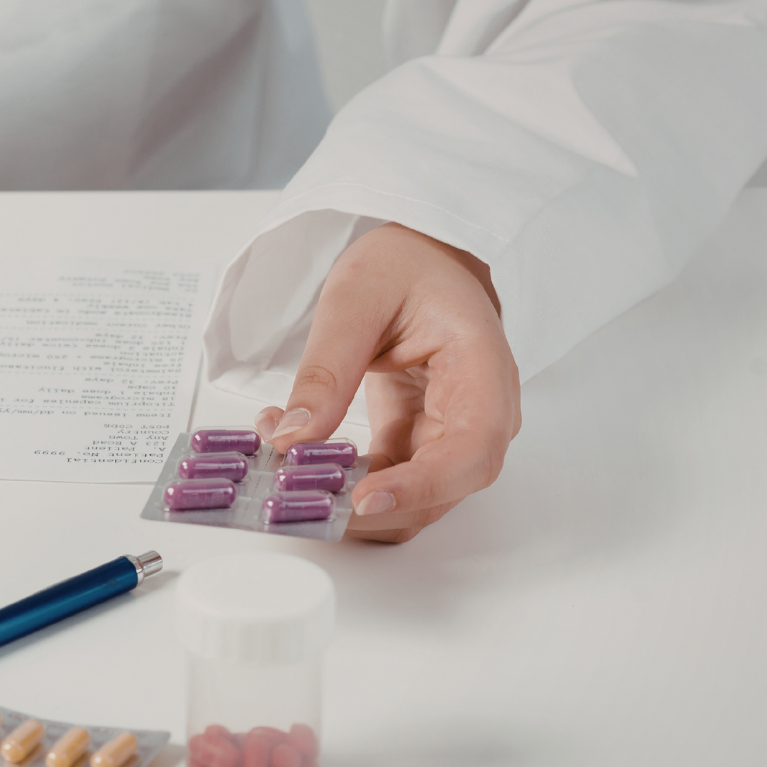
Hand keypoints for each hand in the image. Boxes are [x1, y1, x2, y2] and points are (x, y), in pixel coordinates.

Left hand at [254, 223, 519, 542]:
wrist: (420, 260)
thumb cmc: (406, 266)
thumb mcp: (354, 300)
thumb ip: (326, 371)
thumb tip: (293, 437)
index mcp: (483, 370)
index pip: (470, 450)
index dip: (421, 486)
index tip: (365, 499)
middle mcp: (478, 415)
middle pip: (441, 491)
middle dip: (369, 507)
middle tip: (298, 497)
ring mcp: (449, 435)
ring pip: (410, 502)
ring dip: (346, 504)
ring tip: (284, 476)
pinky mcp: (416, 442)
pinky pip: (384, 484)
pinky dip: (339, 486)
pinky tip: (293, 456)